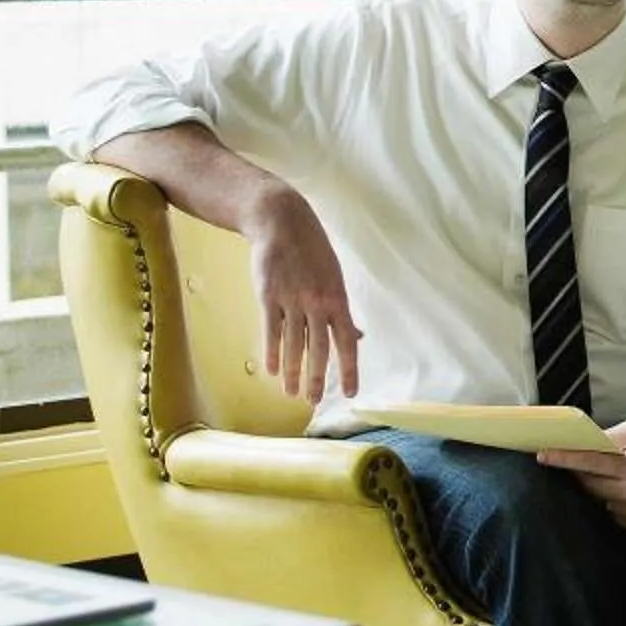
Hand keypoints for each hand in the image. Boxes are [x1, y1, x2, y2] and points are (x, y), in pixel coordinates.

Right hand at [246, 186, 361, 399]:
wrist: (282, 223)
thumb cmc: (313, 253)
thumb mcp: (335, 278)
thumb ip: (342, 311)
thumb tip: (357, 338)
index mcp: (338, 299)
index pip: (348, 341)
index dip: (350, 368)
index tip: (352, 392)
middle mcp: (317, 302)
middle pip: (319, 348)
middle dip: (318, 378)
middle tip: (314, 401)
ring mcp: (292, 299)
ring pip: (293, 344)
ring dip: (293, 371)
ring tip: (291, 393)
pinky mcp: (268, 296)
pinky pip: (271, 330)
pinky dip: (271, 352)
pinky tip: (272, 371)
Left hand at [538, 422, 625, 532]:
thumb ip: (607, 438)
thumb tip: (577, 445)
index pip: (593, 463)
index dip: (566, 459)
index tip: (542, 455)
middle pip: (590, 484)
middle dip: (579, 472)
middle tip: (575, 461)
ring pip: (597, 499)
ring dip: (595, 486)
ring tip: (613, 475)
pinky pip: (608, 511)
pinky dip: (608, 499)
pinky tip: (623, 489)